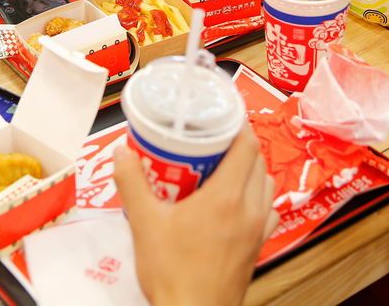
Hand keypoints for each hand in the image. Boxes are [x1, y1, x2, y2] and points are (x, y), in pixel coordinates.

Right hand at [115, 127, 276, 305]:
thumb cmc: (173, 273)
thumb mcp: (144, 223)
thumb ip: (132, 183)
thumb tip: (121, 153)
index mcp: (226, 197)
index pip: (247, 146)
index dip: (238, 124)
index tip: (222, 115)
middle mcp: (250, 210)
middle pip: (257, 163)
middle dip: (238, 146)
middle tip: (211, 143)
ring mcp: (258, 230)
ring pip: (266, 186)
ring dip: (250, 172)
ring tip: (221, 171)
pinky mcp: (257, 248)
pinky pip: (267, 212)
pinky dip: (256, 199)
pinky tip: (235, 206)